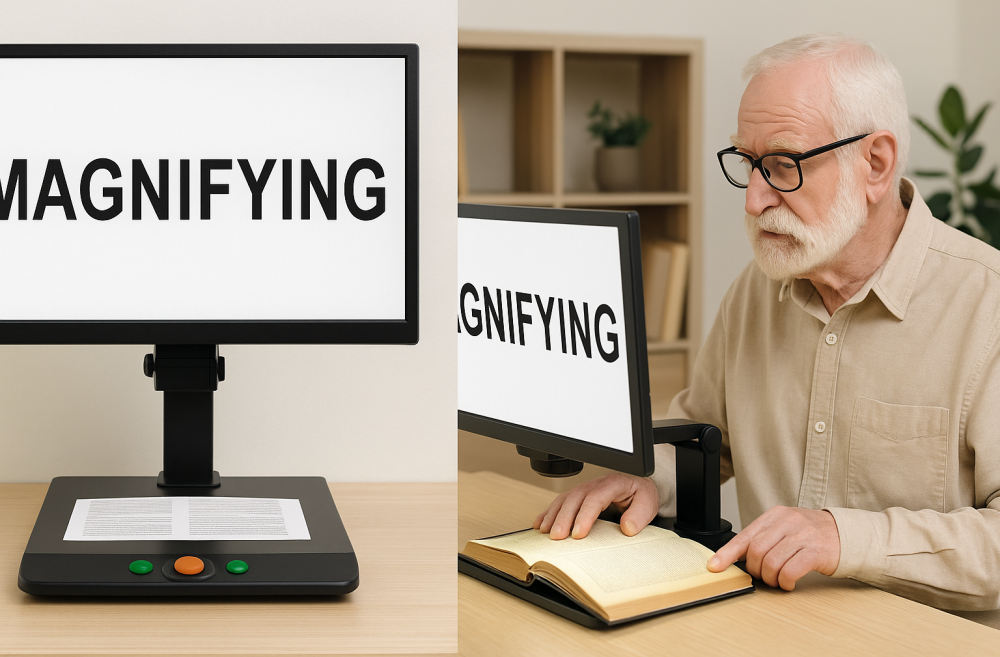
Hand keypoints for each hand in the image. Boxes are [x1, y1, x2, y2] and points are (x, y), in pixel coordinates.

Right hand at [533, 473, 658, 539]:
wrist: (638, 485)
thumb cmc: (641, 495)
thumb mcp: (647, 503)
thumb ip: (639, 515)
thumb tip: (627, 527)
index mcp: (613, 484)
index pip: (596, 498)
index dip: (585, 516)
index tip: (578, 533)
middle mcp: (595, 484)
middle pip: (575, 498)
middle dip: (563, 518)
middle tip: (557, 537)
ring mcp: (584, 489)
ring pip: (564, 499)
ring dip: (553, 515)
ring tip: (545, 532)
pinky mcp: (578, 496)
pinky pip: (560, 502)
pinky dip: (548, 513)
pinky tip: (540, 524)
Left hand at [707, 506, 840, 589]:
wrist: (846, 535)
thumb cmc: (811, 535)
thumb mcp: (785, 528)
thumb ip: (765, 538)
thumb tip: (737, 557)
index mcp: (775, 515)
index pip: (745, 535)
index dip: (727, 553)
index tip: (714, 566)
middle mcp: (788, 522)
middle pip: (756, 551)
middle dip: (755, 570)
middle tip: (764, 576)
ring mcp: (803, 535)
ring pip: (771, 563)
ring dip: (771, 578)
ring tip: (778, 580)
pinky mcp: (816, 551)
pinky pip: (790, 571)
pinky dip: (785, 582)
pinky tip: (789, 582)